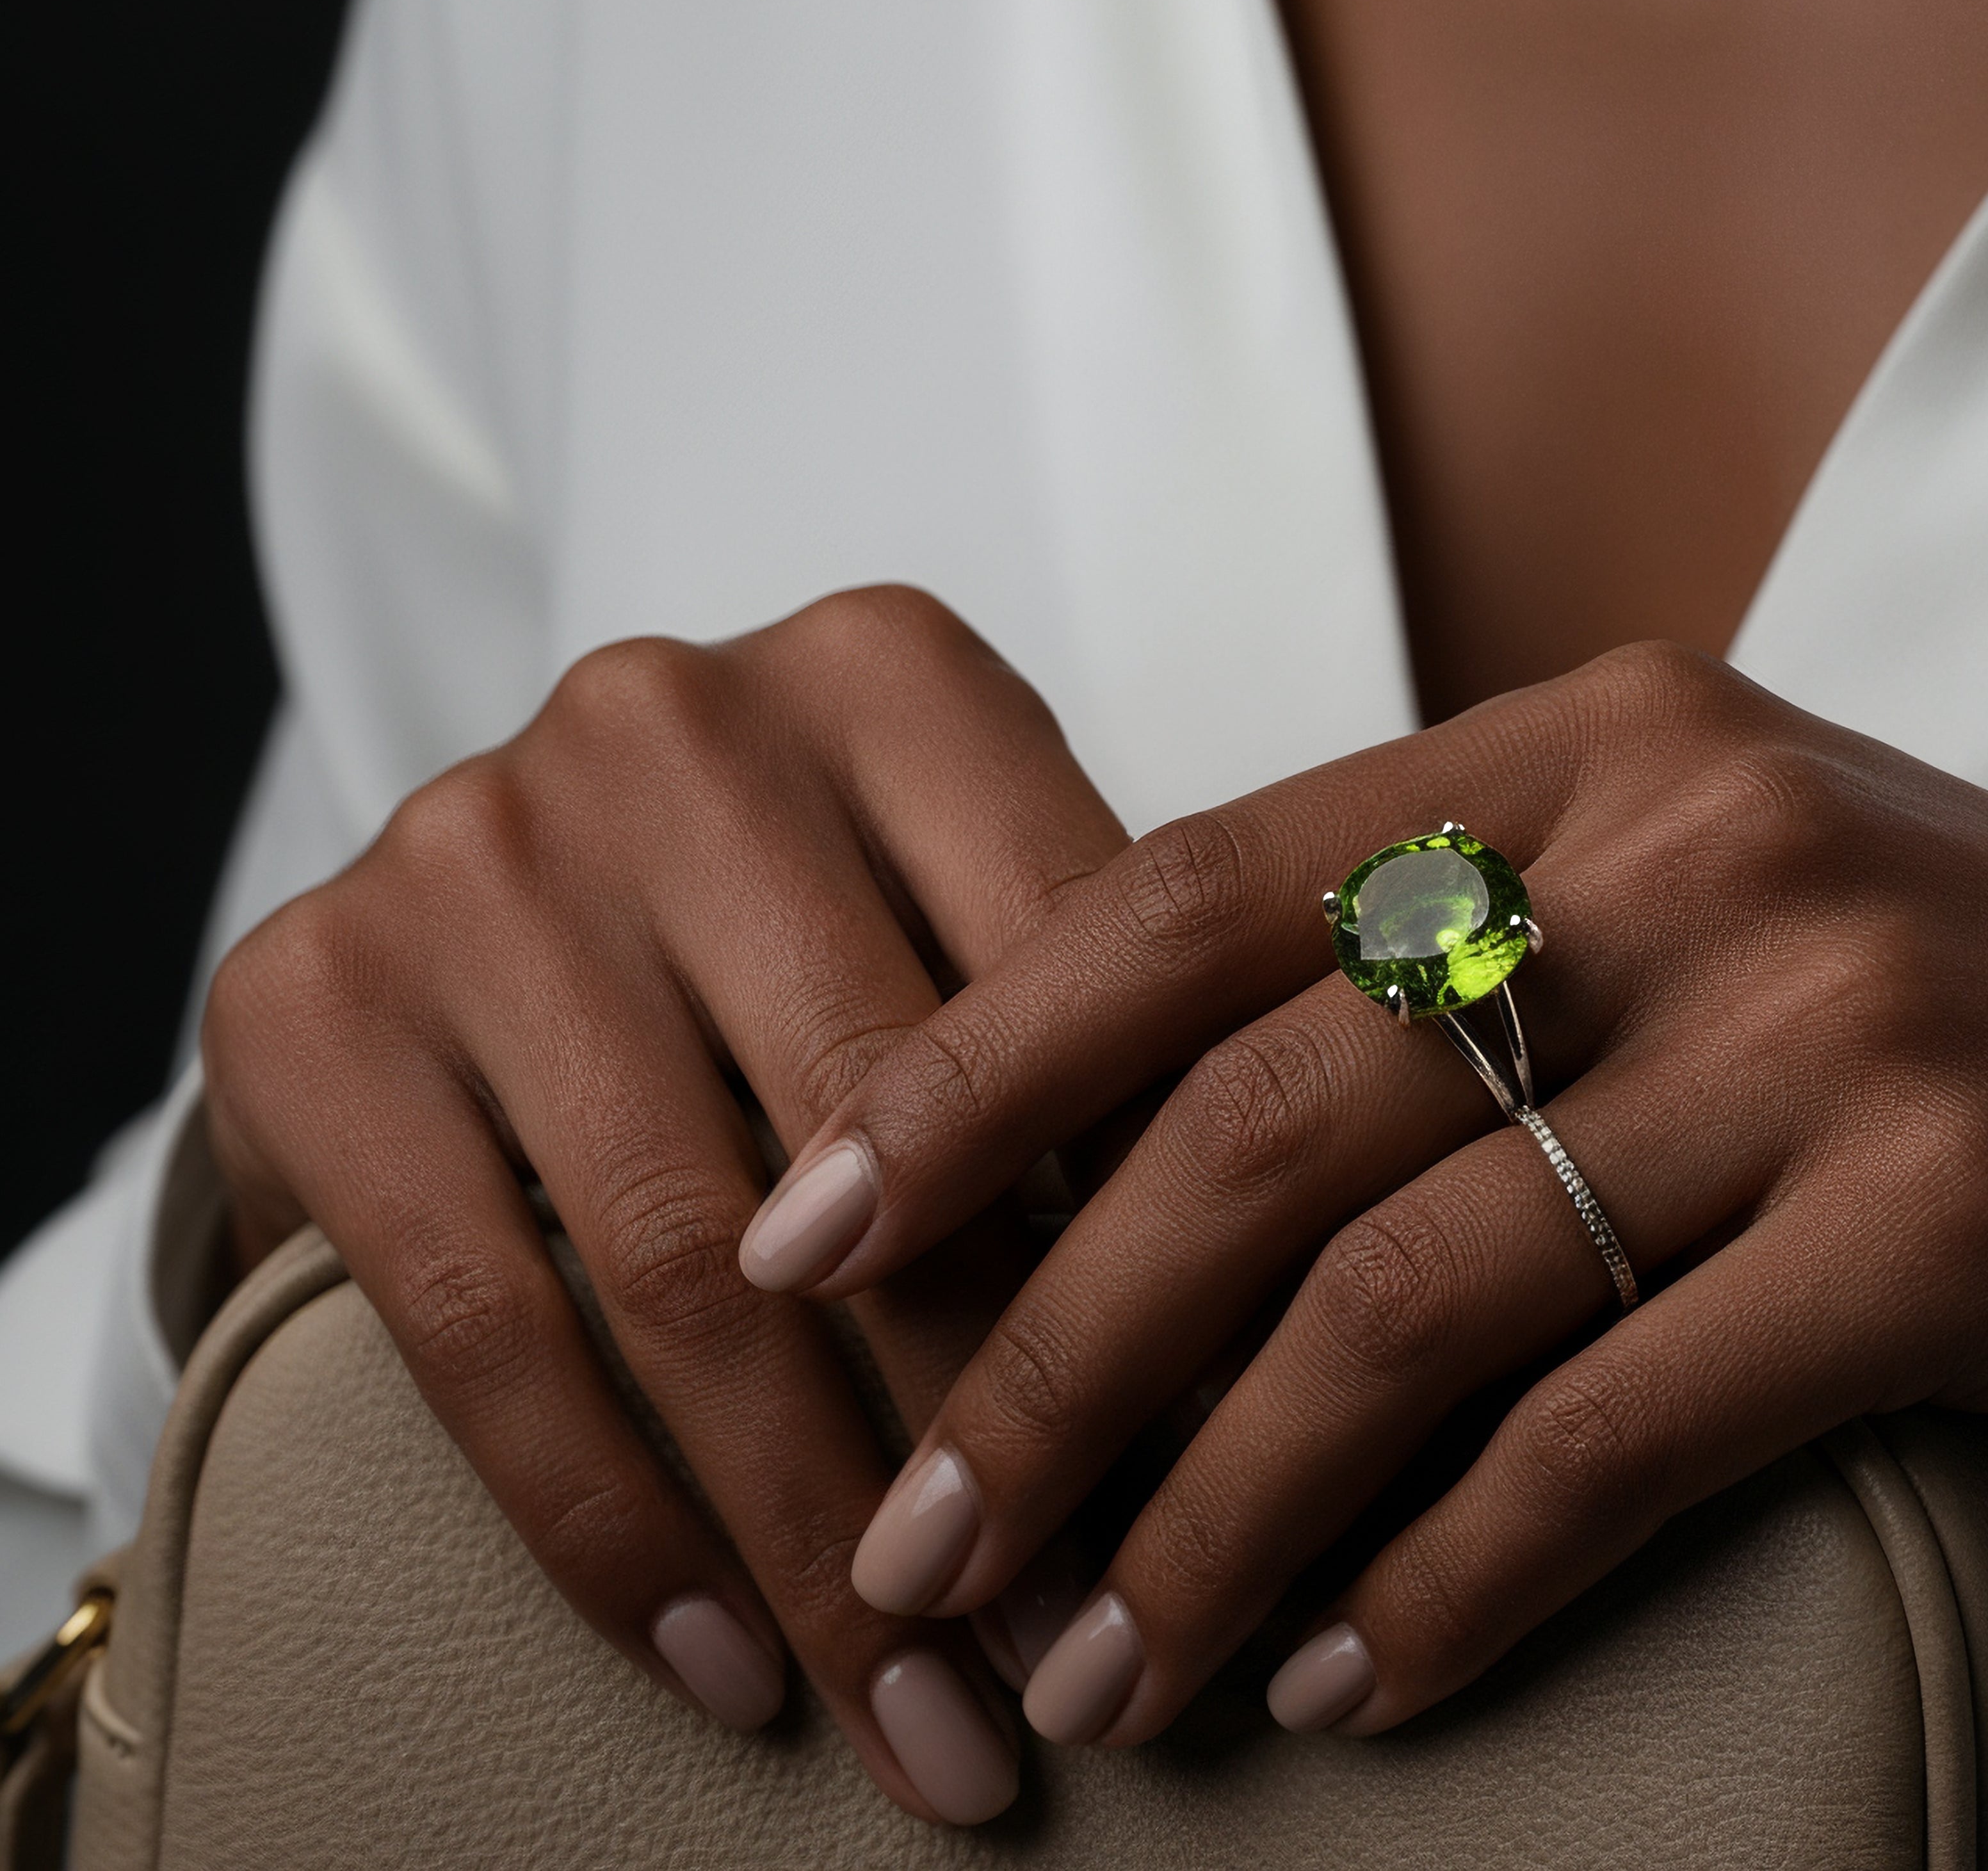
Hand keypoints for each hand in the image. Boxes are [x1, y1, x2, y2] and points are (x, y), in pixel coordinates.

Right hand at [202, 586, 1125, 1822]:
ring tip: (929, 1718)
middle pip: (894, 1142)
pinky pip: (489, 1317)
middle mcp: (674, 725)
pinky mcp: (307, 995)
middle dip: (1005, 1435)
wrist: (497, 910)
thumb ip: (1106, 1066)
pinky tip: (730, 1668)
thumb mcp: (968, 925)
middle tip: (1091, 1646)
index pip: (1081, 982)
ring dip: (826, 1536)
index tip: (1239, 1465)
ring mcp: (473, 850)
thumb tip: (1272, 1374)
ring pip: (696, 1261)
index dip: (1170, 1242)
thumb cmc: (805, 938)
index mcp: (889, 678)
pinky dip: (619, 1523)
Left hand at [752, 642, 1987, 1744]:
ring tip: (1104, 1679)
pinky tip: (1356, 1687)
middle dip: (1040, 1360)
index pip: (1184, 890)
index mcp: (1611, 737)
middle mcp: (1704, 837)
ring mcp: (1835, 1018)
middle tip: (914, 1553)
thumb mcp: (1743, 931)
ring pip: (1398, 1301)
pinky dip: (1448, 1582)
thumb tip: (1153, 1151)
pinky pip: (1603, 1434)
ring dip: (1213, 1519)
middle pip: (1250, 1122)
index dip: (961, 1075)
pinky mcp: (1955, 1219)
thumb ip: (1488, 966)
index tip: (795, 1244)